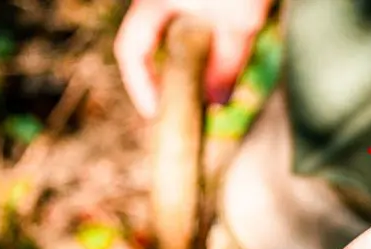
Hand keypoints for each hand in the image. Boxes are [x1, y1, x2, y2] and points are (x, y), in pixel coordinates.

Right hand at [114, 0, 272, 116]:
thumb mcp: (240, 24)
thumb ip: (226, 65)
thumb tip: (216, 104)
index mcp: (154, 2)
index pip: (130, 50)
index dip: (140, 86)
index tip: (159, 115)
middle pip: (150, 44)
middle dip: (165, 79)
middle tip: (184, 110)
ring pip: (175, 36)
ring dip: (188, 65)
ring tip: (206, 93)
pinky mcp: (209, 2)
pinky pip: (196, 27)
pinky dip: (204, 49)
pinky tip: (224, 63)